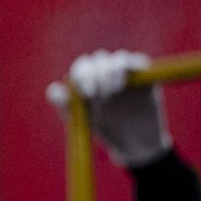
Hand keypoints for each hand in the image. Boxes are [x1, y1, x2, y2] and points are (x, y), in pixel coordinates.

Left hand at [46, 49, 170, 167]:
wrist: (134, 142)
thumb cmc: (103, 128)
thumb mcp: (80, 119)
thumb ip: (65, 104)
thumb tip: (54, 89)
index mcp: (87, 79)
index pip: (82, 67)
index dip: (84, 76)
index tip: (89, 93)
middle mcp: (105, 72)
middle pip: (99, 59)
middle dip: (99, 74)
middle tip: (104, 94)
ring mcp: (126, 72)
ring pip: (119, 58)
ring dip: (115, 69)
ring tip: (116, 89)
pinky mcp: (145, 76)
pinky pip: (140, 61)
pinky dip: (136, 64)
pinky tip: (134, 75)